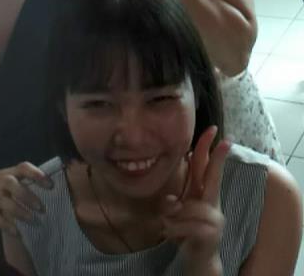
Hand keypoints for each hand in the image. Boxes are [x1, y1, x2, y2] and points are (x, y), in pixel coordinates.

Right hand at [0, 162, 52, 235]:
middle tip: (42, 209)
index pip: (25, 169)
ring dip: (23, 214)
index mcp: (11, 172)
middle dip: (31, 199)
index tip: (51, 185)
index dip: (38, 175)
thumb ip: (25, 180)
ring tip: (33, 220)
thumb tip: (50, 188)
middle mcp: (3, 182)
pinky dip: (9, 227)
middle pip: (17, 189)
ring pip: (10, 206)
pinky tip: (18, 232)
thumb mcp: (10, 175)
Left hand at [161, 126, 230, 274]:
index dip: (209, 149)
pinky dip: (172, 229)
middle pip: (213, 176)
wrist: (198, 260)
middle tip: (224, 139)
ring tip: (167, 226)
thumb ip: (175, 202)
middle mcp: (212, 202)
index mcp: (203, 194)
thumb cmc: (186, 231)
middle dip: (218, 157)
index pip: (206, 167)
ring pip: (187, 207)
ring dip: (171, 217)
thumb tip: (172, 199)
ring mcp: (215, 217)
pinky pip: (184, 225)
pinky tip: (170, 233)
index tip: (215, 130)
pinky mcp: (211, 233)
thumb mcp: (177, 213)